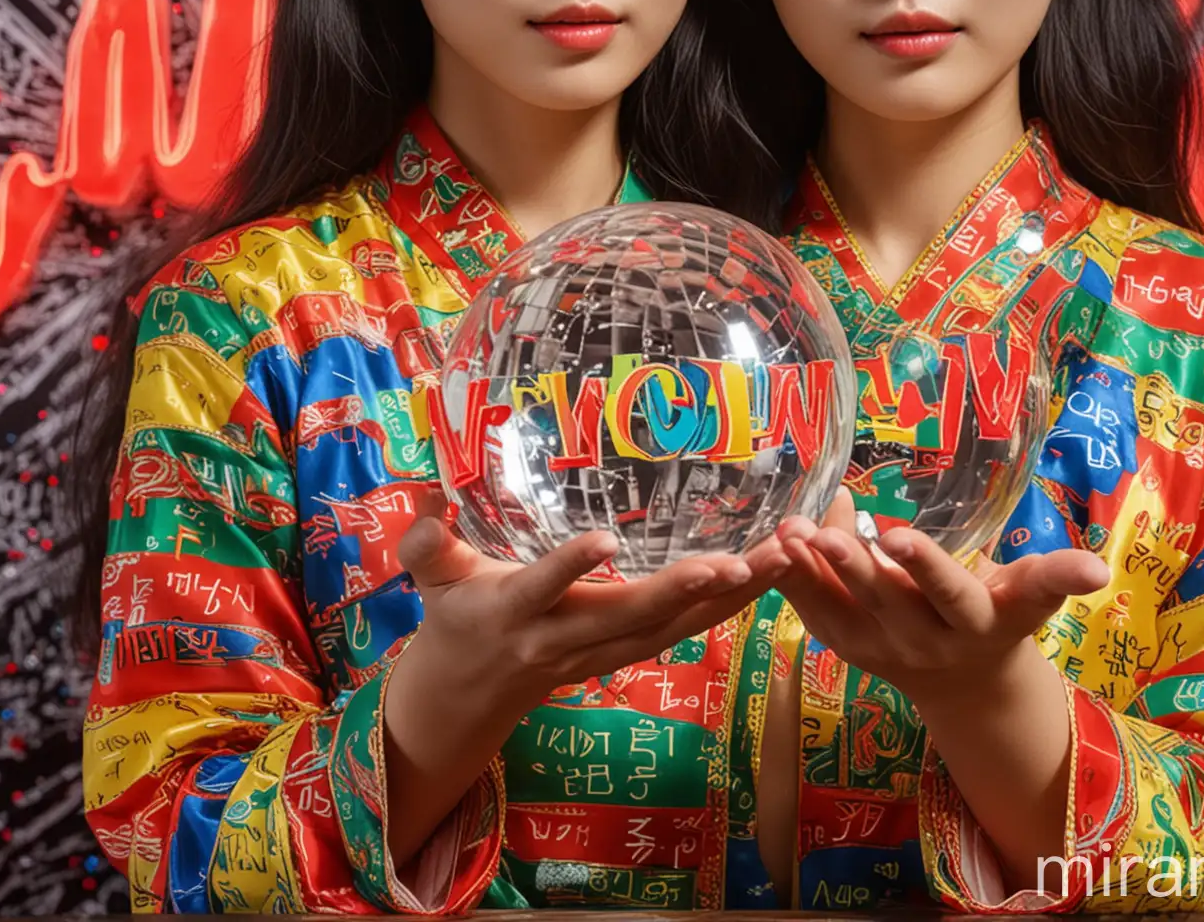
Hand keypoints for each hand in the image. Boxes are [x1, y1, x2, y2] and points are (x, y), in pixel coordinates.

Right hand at [398, 488, 788, 706]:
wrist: (470, 697)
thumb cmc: (453, 619)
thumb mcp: (431, 584)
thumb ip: (425, 546)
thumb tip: (424, 506)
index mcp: (515, 613)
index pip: (545, 590)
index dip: (571, 568)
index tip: (606, 541)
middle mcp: (564, 638)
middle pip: (630, 618)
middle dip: (684, 591)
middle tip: (737, 560)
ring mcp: (601, 652)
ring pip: (671, 629)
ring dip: (728, 599)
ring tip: (779, 559)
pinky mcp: (627, 653)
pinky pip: (684, 631)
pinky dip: (727, 607)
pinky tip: (769, 576)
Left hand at [775, 488, 1108, 704]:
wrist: (968, 687)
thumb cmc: (1002, 613)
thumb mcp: (1035, 596)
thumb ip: (1057, 577)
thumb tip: (1101, 570)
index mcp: (977, 622)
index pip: (954, 593)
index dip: (928, 566)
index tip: (901, 535)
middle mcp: (928, 641)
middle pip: (889, 601)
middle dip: (856, 564)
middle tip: (825, 530)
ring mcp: (885, 650)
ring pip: (844, 609)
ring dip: (813, 571)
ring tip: (789, 531)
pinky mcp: (852, 650)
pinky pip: (818, 616)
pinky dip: (797, 583)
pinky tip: (778, 546)